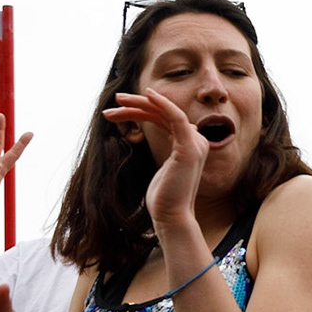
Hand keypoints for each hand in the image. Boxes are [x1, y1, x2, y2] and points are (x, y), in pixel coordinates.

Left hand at [102, 90, 207, 239]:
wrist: (171, 216)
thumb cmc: (163, 198)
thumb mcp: (160, 170)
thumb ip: (164, 155)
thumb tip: (153, 144)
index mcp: (189, 144)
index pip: (164, 119)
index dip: (141, 111)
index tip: (118, 111)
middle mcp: (196, 140)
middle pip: (164, 113)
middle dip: (138, 104)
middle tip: (115, 100)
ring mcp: (195, 143)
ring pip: (167, 112)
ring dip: (141, 103)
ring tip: (117, 101)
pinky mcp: (190, 147)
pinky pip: (177, 117)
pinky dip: (164, 104)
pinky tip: (148, 95)